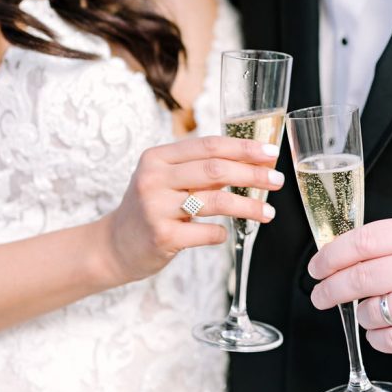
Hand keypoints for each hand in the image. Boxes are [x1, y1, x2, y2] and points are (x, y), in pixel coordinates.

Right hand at [106, 135, 283, 284]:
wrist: (114, 246)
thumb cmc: (150, 209)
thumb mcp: (166, 180)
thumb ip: (200, 170)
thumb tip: (250, 163)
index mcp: (157, 157)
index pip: (209, 145)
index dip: (243, 147)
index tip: (270, 153)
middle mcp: (154, 178)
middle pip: (215, 169)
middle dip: (252, 174)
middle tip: (277, 180)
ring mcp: (156, 208)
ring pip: (215, 200)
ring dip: (248, 206)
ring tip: (268, 213)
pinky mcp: (162, 236)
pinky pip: (206, 232)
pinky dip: (222, 233)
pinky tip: (226, 233)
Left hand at [307, 217, 391, 355]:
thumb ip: (389, 242)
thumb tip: (337, 256)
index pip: (361, 242)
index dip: (329, 256)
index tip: (315, 268)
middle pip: (359, 279)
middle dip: (330, 290)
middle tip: (319, 296)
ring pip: (371, 311)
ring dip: (360, 314)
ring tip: (368, 311)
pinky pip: (389, 340)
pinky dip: (376, 338)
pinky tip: (380, 331)